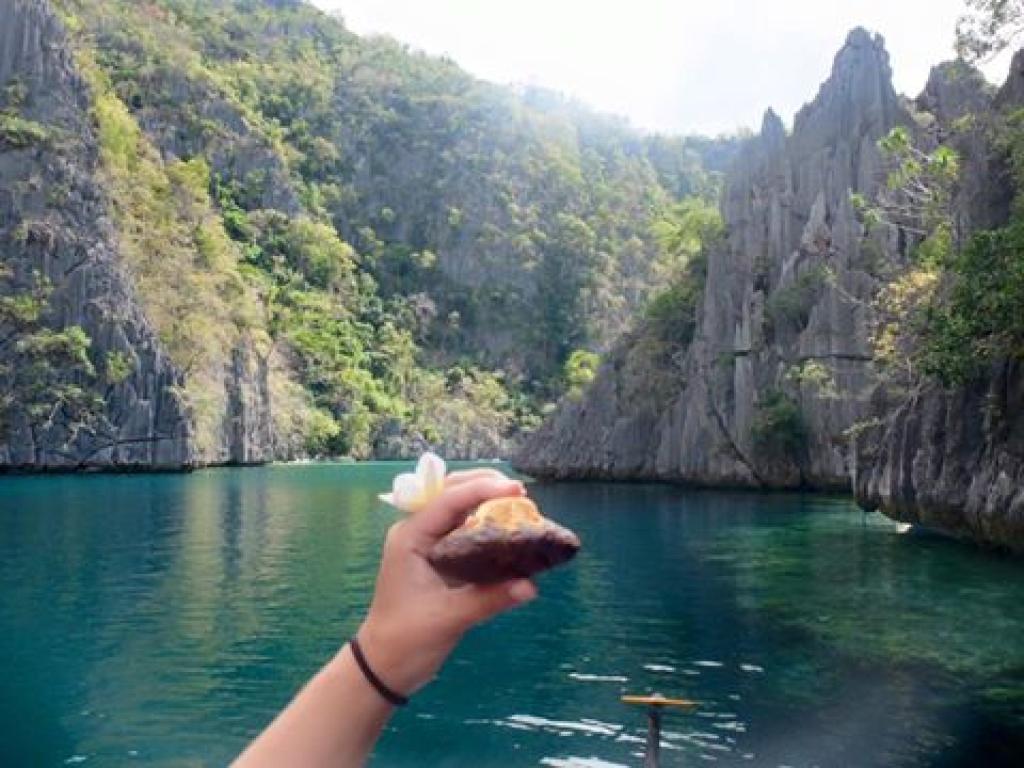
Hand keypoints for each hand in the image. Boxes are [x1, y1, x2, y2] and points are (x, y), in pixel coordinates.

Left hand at [356, 469, 537, 696]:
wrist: (383, 667)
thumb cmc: (406, 639)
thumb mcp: (448, 618)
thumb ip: (489, 599)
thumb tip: (531, 586)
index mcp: (410, 537)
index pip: (449, 500)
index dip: (484, 489)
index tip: (517, 491)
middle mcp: (417, 532)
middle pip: (451, 493)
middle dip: (485, 486)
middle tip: (521, 495)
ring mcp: (427, 545)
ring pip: (458, 508)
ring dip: (486, 502)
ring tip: (519, 506)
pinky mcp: (438, 560)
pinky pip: (464, 531)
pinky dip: (486, 525)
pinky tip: (508, 531)